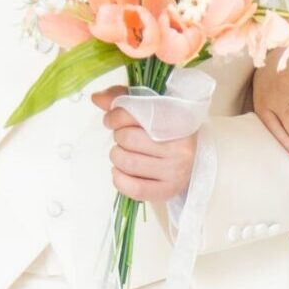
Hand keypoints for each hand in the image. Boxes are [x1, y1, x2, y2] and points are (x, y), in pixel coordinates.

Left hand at [90, 85, 195, 203]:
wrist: (192, 160)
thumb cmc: (167, 131)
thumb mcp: (152, 109)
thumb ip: (125, 98)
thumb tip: (96, 98)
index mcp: (180, 120)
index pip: (138, 113)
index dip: (116, 116)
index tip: (111, 119)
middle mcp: (182, 146)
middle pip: (128, 139)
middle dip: (118, 137)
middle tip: (122, 137)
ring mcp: (176, 170)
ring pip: (128, 163)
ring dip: (116, 156)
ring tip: (122, 153)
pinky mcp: (168, 190)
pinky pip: (134, 188)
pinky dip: (119, 179)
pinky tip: (120, 171)